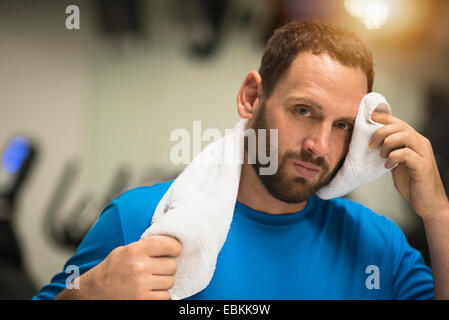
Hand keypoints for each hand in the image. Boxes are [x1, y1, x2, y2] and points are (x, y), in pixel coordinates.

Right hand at [59, 235, 181, 299]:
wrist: (96, 291)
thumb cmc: (113, 268)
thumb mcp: (126, 250)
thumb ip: (147, 245)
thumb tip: (172, 242)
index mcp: (135, 250)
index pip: (168, 244)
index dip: (175, 248)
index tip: (174, 251)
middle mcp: (139, 266)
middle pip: (172, 265)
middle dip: (168, 267)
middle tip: (158, 268)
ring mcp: (141, 285)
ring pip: (170, 281)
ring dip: (164, 281)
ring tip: (151, 280)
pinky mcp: (143, 300)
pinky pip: (166, 296)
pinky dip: (160, 294)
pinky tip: (149, 290)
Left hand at [369, 111, 448, 221]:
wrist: (427, 202)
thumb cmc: (411, 182)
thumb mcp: (397, 163)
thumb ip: (390, 151)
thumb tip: (373, 142)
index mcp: (415, 141)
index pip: (399, 123)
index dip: (384, 118)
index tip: (369, 117)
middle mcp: (421, 144)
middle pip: (400, 126)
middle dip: (381, 132)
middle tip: (371, 145)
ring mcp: (423, 154)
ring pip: (405, 135)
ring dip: (388, 143)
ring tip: (381, 155)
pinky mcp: (422, 166)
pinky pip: (406, 154)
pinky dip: (393, 157)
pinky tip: (388, 166)